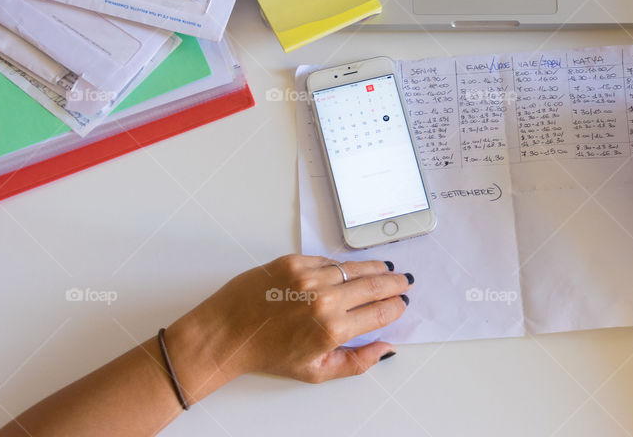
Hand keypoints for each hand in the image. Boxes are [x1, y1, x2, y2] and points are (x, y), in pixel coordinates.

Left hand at [167, 255, 410, 398]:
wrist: (227, 333)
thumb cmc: (267, 354)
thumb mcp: (316, 371)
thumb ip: (357, 362)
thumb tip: (386, 349)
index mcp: (332, 330)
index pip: (380, 312)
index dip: (396, 307)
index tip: (401, 304)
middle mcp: (324, 300)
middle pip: (374, 285)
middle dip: (395, 282)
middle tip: (404, 281)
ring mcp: (308, 277)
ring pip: (353, 268)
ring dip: (374, 269)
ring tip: (385, 270)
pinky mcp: (293, 262)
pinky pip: (327, 261)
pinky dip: (340, 266)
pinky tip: (346, 271)